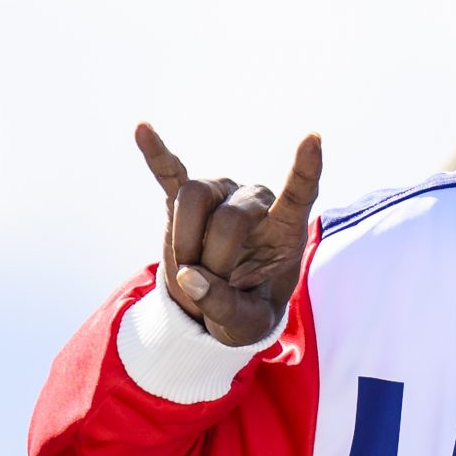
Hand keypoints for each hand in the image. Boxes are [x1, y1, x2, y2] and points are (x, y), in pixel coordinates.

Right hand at [135, 123, 322, 346]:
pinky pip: (170, 173)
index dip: (306, 168)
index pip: (301, 194)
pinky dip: (157, 155)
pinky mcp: (183, 201)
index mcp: (284, 231)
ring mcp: (220, 197)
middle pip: (229, 216)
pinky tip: (142, 129)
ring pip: (194, 197)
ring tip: (189, 268)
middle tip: (211, 286)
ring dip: (184, 240)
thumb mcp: (244, 326)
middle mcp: (255, 203)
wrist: (214, 311)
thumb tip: (190, 276)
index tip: (313, 137)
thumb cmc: (244, 313)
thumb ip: (224, 307)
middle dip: (213, 260)